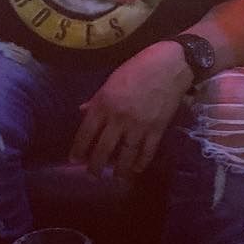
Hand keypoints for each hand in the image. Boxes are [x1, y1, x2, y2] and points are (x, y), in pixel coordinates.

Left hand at [69, 42, 188, 178]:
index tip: (73, 159)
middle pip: (104, 148)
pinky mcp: (157, 129)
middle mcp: (119, 118)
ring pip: (125, 154)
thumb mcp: (112, 80)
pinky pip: (147, 151)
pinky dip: (142, 162)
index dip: (79, 148)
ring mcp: (139, 125)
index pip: (86, 132)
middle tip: (92, 175)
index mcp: (104, 103)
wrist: (170, 65)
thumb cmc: (138, 67)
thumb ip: (97, 98)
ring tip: (115, 178)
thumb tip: (82, 111)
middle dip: (95, 165)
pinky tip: (137, 169)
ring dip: (119, 169)